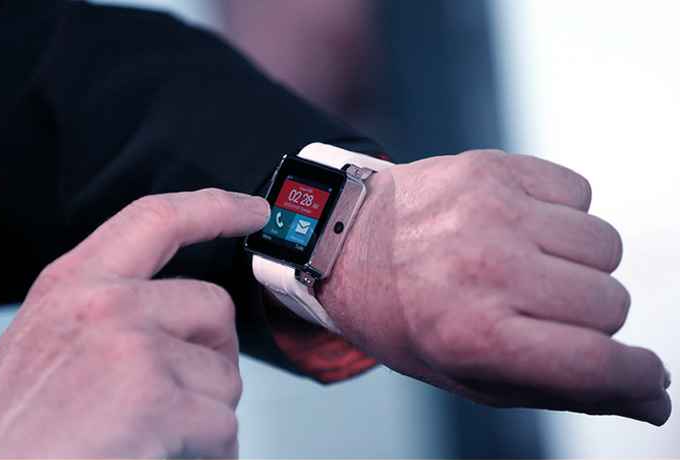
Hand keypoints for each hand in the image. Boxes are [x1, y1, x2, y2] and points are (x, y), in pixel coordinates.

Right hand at [0, 189, 269, 457]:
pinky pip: (222, 425)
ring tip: (157, 432)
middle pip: (214, 306)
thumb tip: (179, 313)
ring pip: (224, 373)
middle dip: (214, 354)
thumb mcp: (48, 339)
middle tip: (184, 391)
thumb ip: (108, 310)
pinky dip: (210, 450)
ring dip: (206, 410)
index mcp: (73, 284)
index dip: (215, 207)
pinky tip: (168, 454)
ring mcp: (131, 348)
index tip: (253, 210)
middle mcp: (104, 305)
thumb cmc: (16, 430)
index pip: (157, 219)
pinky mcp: (154, 400)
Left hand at [319, 150, 671, 424]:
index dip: (636, 376)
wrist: (347, 239)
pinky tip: (517, 225)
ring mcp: (491, 211)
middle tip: (536, 310)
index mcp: (474, 335)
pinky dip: (562, 215)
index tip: (641, 374)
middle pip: (611, 303)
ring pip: (605, 245)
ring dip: (578, 264)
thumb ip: (562, 389)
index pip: (597, 363)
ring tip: (524, 264)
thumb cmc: (407, 317)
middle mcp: (486, 269)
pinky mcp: (492, 168)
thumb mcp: (466, 376)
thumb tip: (653, 400)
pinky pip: (580, 192)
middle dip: (588, 318)